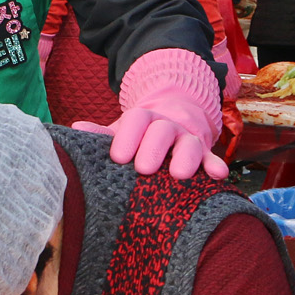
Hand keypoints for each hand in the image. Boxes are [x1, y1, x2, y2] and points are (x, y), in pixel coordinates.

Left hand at [74, 48, 228, 180]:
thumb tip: (76, 129)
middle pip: (163, 131)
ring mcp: (187, 138)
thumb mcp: (122, 132)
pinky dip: (215, 165)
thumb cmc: (140, 135)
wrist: (174, 119)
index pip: (137, 120)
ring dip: (186, 157)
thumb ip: (101, 133)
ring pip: (189, 144)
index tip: (118, 156)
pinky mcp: (204, 153)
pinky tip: (218, 175)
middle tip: (143, 169)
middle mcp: (167, 125)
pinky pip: (211, 158)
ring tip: (178, 174)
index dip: (127, 136)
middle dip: (153, 148)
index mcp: (144, 119)